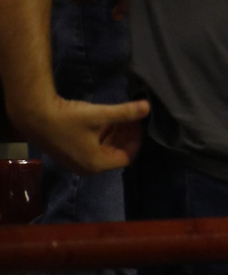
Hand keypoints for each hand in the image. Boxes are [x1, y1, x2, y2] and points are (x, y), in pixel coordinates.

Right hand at [10, 92, 148, 173]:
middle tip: (132, 118)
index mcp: (96, 164)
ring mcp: (77, 161)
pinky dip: (102, 135)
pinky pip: (93, 147)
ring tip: (122, 117)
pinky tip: (106, 120)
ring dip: (115, 134)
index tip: (139, 122)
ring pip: (105, 150)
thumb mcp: (99, 115)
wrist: (33, 116)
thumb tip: (148, 107)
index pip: (127, 156)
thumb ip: (125, 113)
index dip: (136, 139)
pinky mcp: (70, 153)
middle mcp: (87, 167)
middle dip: (126, 136)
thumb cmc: (68, 118)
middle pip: (116, 154)